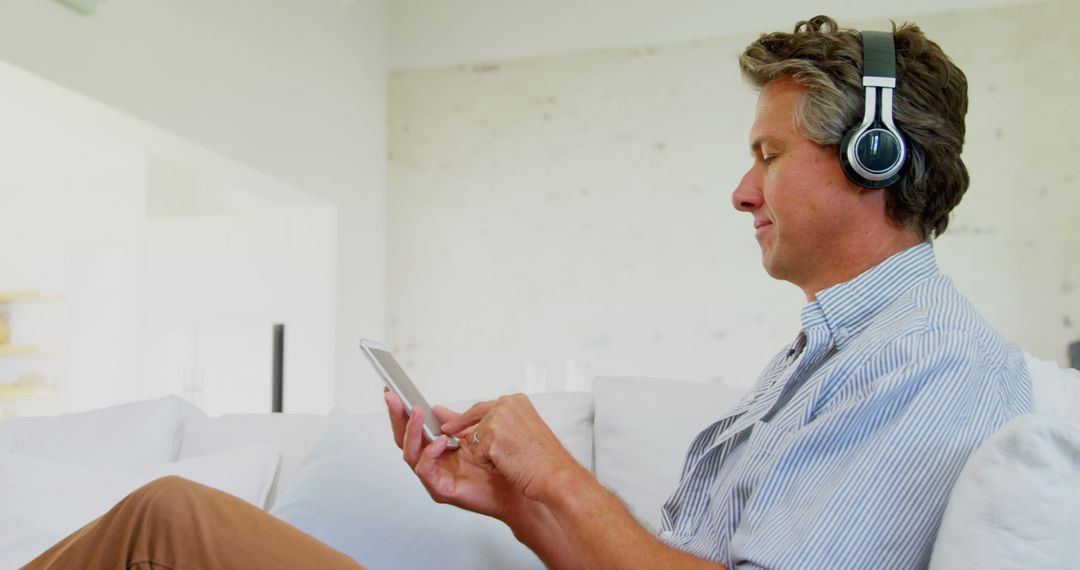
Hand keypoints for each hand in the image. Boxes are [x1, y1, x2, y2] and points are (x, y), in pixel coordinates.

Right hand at [384, 389, 525, 520]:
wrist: (516, 489)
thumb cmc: (497, 467)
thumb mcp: (474, 436)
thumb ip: (454, 423)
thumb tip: (435, 408)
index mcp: (436, 450)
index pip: (412, 429)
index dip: (400, 411)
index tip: (392, 390)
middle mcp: (432, 464)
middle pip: (404, 440)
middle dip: (397, 417)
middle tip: (393, 398)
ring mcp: (434, 478)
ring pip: (410, 453)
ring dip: (412, 431)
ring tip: (417, 413)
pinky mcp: (441, 490)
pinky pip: (426, 470)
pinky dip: (430, 453)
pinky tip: (441, 441)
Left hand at [441, 393, 583, 502]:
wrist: (555, 475)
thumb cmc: (545, 460)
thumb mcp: (522, 432)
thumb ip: (500, 423)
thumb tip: (472, 425)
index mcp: (516, 401)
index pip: (483, 407)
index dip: (466, 419)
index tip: (452, 424)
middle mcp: (506, 405)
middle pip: (474, 421)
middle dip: (462, 430)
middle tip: (450, 432)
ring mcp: (497, 419)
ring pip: (475, 441)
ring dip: (488, 455)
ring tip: (512, 459)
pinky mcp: (490, 437)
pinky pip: (478, 455)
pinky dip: (490, 465)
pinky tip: (508, 465)